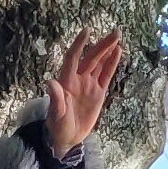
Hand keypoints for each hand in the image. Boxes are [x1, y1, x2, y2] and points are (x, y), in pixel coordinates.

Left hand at [42, 26, 124, 157]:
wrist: (67, 137)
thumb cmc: (58, 126)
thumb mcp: (56, 114)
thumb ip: (56, 98)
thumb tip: (50, 82)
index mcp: (66, 81)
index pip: (73, 58)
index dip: (79, 44)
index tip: (87, 31)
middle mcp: (78, 79)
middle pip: (91, 58)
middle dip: (102, 45)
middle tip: (115, 32)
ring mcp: (89, 84)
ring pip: (99, 63)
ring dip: (108, 50)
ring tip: (117, 36)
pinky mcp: (98, 92)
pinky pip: (106, 75)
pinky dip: (111, 64)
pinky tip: (118, 52)